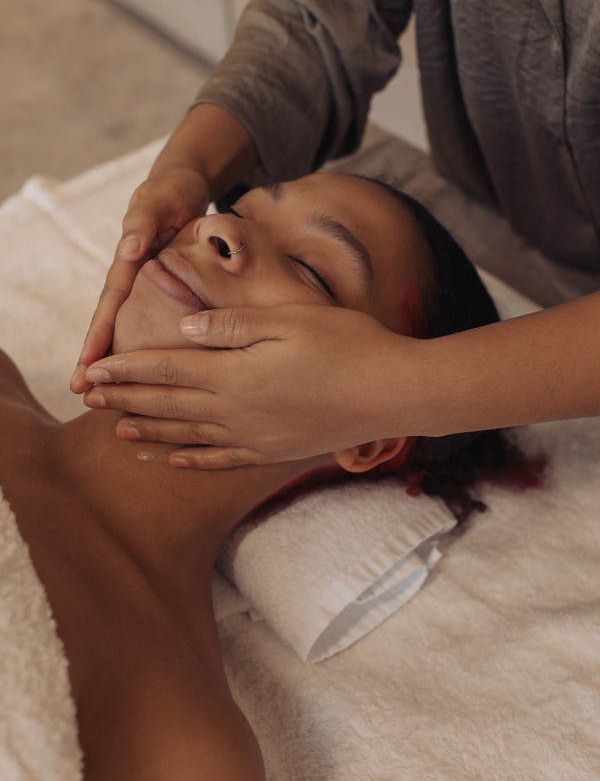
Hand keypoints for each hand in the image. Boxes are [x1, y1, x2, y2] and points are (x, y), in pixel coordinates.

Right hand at [71, 168, 209, 392]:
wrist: (187, 187)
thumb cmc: (171, 191)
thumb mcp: (158, 199)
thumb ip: (144, 221)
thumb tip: (130, 250)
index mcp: (129, 263)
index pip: (110, 306)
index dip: (97, 338)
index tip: (83, 370)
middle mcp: (134, 279)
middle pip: (113, 324)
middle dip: (97, 358)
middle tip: (81, 394)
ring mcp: (149, 287)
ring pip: (132, 327)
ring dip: (121, 357)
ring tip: (114, 393)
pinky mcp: (168, 289)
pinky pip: (155, 320)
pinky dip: (150, 344)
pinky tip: (152, 371)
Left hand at [83, 304, 411, 467]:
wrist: (394, 392)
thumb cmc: (347, 344)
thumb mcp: (289, 319)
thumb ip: (232, 324)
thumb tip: (185, 328)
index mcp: (237, 372)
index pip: (167, 370)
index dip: (128, 369)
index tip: (94, 370)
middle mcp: (238, 410)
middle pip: (170, 405)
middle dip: (127, 400)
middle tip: (90, 399)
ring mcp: (256, 436)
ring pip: (188, 437)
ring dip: (150, 434)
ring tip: (117, 433)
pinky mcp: (274, 451)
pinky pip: (222, 460)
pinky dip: (192, 461)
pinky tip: (173, 461)